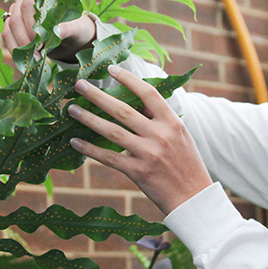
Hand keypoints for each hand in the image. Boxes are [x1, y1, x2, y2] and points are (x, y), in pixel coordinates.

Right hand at [2, 0, 96, 62]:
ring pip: (9, 27)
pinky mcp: (13, 24)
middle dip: (25, 38)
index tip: (39, 40)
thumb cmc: (77, 27)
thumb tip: (56, 31)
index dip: (31, 22)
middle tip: (38, 54)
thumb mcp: (77, 28)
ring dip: (20, 45)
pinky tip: (26, 60)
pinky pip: (7, 36)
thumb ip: (68, 27)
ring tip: (35, 59)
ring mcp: (17, 10)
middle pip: (16, 16)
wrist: (72, 37)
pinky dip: (15, 49)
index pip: (29, 3)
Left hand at [67, 65, 212, 214]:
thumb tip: (135, 104)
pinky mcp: (138, 172)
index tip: (111, 69)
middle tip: (79, 85)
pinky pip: (109, 157)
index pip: (148, 94)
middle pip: (123, 110)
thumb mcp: (180, 137)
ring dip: (89, 119)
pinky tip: (75, 142)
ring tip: (72, 109)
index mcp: (172, 123)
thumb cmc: (187, 165)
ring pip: (112, 132)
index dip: (129, 80)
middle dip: (98, 95)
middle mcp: (160, 135)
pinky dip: (90, 149)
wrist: (194, 199)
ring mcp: (148, 154)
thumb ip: (160, 121)